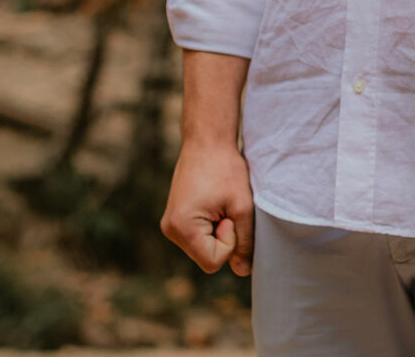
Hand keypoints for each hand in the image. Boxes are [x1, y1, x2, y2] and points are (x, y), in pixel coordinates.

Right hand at [160, 140, 254, 275]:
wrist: (207, 141)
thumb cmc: (226, 169)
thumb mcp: (242, 206)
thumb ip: (244, 241)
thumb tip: (243, 272)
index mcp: (182, 228)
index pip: (213, 262)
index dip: (230, 241)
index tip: (229, 215)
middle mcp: (170, 230)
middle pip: (207, 257)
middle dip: (223, 237)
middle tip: (226, 207)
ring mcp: (170, 226)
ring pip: (203, 249)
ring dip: (218, 231)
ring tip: (219, 204)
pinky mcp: (174, 220)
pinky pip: (199, 237)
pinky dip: (211, 227)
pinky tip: (214, 204)